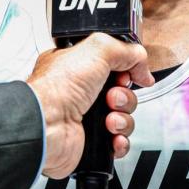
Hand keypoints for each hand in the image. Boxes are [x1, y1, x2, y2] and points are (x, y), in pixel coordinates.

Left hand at [27, 33, 153, 178]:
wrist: (46, 125)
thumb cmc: (57, 87)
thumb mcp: (98, 48)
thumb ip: (126, 49)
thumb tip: (141, 65)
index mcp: (79, 65)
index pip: (114, 64)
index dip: (126, 69)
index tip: (128, 72)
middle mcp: (81, 91)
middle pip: (123, 90)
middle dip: (125, 94)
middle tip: (112, 95)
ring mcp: (87, 116)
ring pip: (124, 115)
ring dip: (123, 117)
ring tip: (109, 118)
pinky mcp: (92, 140)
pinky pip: (120, 139)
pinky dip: (120, 138)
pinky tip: (111, 134)